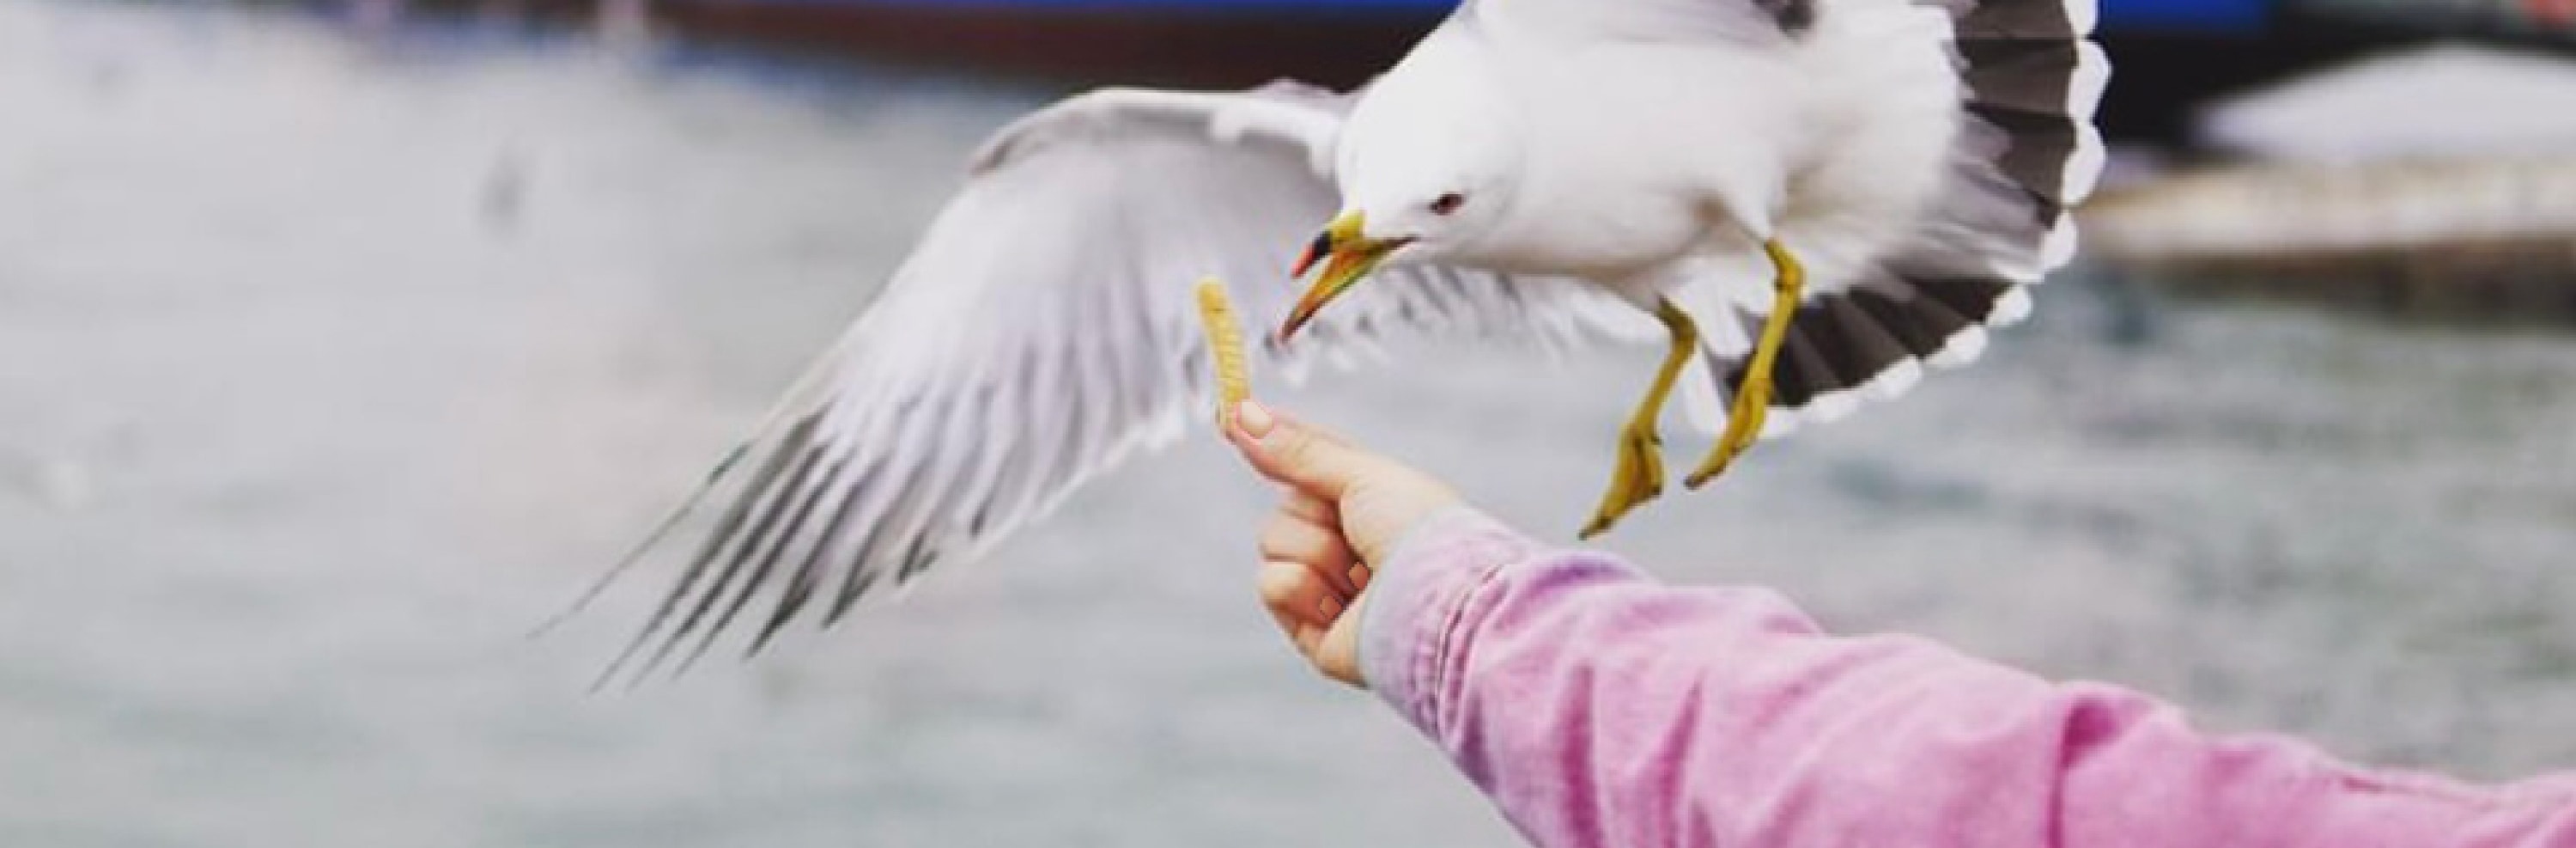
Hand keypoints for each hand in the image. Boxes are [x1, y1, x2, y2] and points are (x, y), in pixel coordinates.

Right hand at [1226, 400, 1460, 686]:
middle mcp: (1349, 543)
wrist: (1438, 604)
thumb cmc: (1418, 533)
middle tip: (1358, 532)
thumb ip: (1298, 449)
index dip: (1274, 444)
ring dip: (1314, 553)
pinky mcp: (1313, 627)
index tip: (1230, 417)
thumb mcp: (1361, 474)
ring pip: (1272, 544)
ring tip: (1361, 576)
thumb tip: (1240, 411)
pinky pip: (1271, 585)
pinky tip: (1343, 606)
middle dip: (1313, 515)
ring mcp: (1330, 586)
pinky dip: (1303, 590)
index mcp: (1370, 502)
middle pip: (1284, 506)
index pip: (1307, 465)